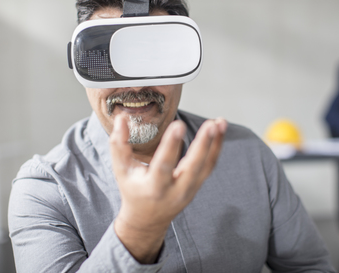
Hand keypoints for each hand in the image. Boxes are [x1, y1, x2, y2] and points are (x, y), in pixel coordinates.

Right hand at [110, 114, 226, 263]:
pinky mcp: (198, 185)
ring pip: (206, 166)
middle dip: (202, 145)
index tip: (178, 125)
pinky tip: (219, 129)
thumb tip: (121, 118)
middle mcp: (175, 190)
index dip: (171, 145)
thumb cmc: (133, 190)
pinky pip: (210, 165)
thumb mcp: (121, 170)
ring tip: (219, 122)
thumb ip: (119, 144)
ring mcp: (189, 189)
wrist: (148, 219)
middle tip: (210, 125)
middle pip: (193, 168)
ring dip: (215, 143)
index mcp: (153, 188)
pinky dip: (216, 146)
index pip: (163, 165)